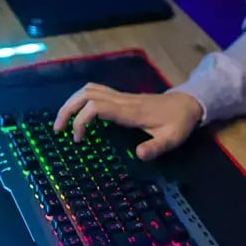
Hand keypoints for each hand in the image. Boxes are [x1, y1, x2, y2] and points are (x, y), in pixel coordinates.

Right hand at [52, 83, 202, 159]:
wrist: (188, 104)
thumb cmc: (178, 123)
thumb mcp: (172, 139)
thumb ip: (156, 147)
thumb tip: (138, 155)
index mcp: (130, 111)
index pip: (97, 106)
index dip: (81, 120)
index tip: (78, 140)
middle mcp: (122, 100)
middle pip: (86, 94)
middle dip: (67, 109)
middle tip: (57, 130)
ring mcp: (121, 96)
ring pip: (89, 90)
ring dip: (71, 102)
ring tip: (62, 122)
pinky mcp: (121, 97)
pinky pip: (95, 92)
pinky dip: (81, 100)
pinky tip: (78, 114)